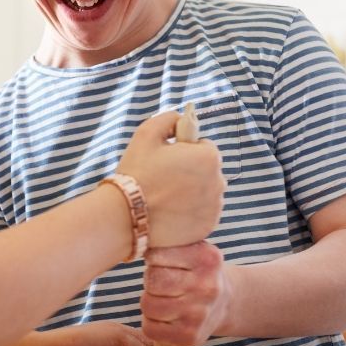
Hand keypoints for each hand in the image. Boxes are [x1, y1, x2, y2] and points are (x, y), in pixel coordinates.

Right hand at [116, 111, 225, 247]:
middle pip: (207, 171)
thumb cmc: (136, 173)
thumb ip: (169, 119)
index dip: (183, 151)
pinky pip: (203, 213)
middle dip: (190, 172)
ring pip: (206, 193)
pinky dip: (190, 212)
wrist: (126, 217)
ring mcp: (215, 207)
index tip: (166, 161)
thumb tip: (181, 118)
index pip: (203, 147)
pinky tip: (170, 212)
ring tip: (165, 198)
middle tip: (163, 180)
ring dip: (191, 192)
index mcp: (208, 156)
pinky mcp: (208, 227)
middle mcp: (219, 182)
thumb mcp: (146, 133)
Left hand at [141, 241, 230, 345]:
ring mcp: (199, 315)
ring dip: (149, 301)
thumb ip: (171, 240)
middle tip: (161, 282)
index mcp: (207, 258)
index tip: (160, 261)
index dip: (152, 259)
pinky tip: (164, 316)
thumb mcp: (194, 248)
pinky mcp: (190, 337)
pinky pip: (150, 329)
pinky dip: (151, 322)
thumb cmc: (199, 271)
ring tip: (163, 298)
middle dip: (151, 281)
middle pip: (152, 281)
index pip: (156, 255)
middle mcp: (206, 287)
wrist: (227, 302)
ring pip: (148, 305)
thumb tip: (139, 237)